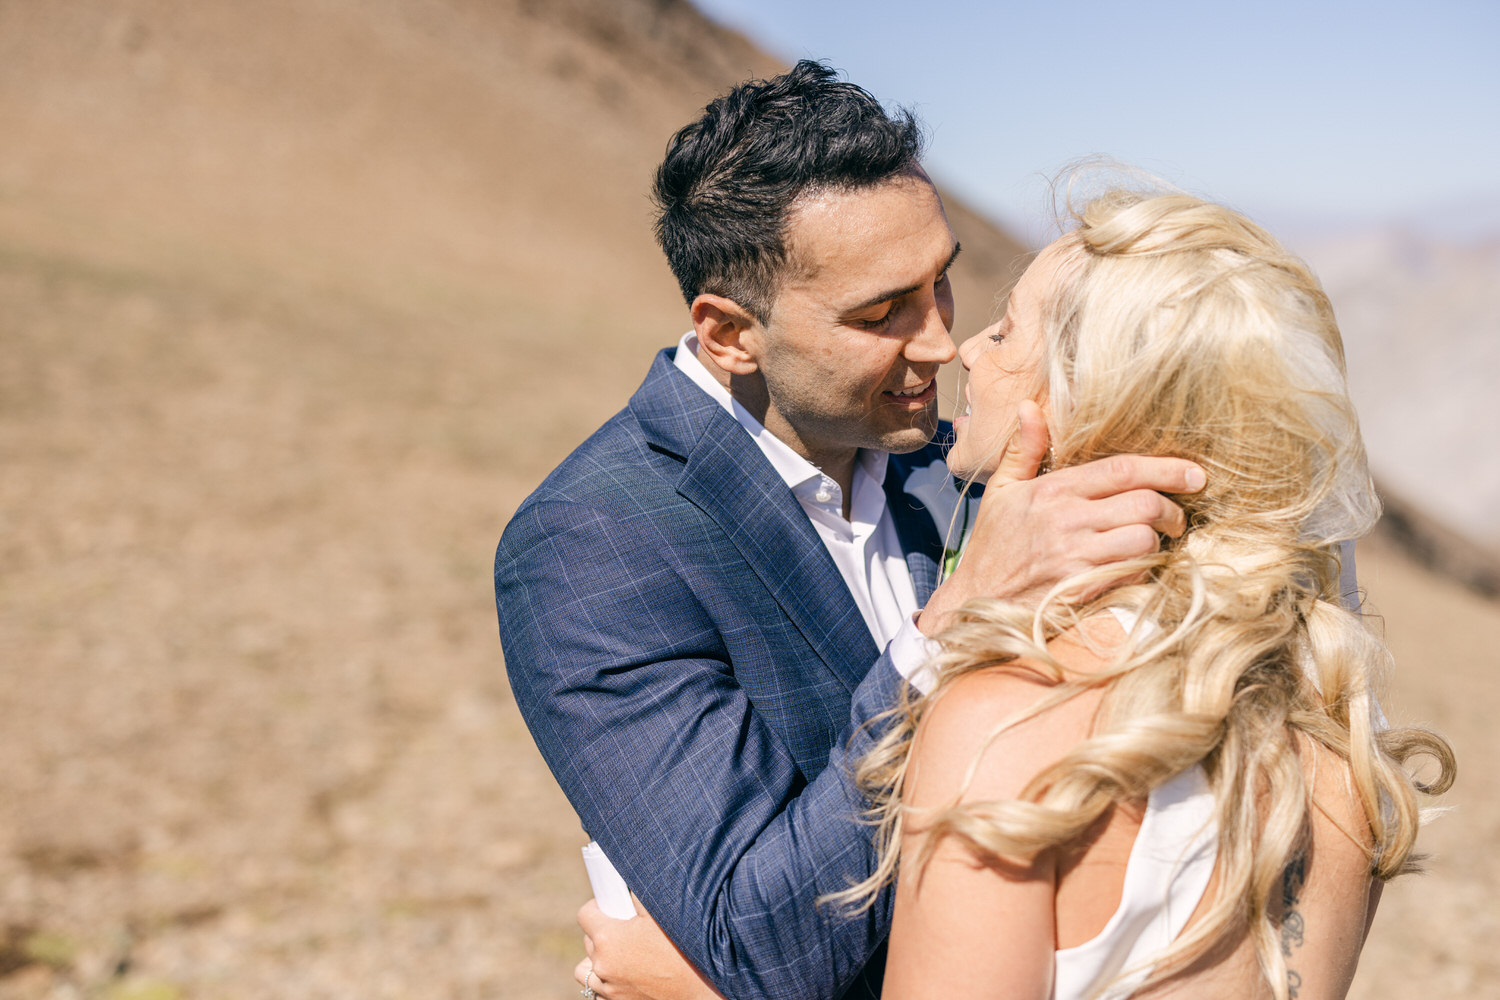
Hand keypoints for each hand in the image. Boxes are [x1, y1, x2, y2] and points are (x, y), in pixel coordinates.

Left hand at [574, 895, 724, 999]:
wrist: (698, 991)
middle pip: (588, 941)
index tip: (608, 906)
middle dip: (602, 932)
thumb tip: (628, 886)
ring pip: (585, 969)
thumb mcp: (661, 914)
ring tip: (618, 955)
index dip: (596, 906)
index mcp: (608, 938)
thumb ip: (638, 896)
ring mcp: (607, 989)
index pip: (584, 915)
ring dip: (597, 960)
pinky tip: (622, 975)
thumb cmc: (682, 951)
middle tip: (624, 928)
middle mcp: (602, 965)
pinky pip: (596, 991)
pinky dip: (604, 982)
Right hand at [919, 400, 1205, 634]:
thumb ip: (1022, 448)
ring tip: (1157, 542)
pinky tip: (1136, 566)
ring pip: (1143, 539)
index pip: (1121, 470)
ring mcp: (1074, 556)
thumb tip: (1029, 406)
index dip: (1166, 469)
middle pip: (1143, 503)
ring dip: (1158, 541)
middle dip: (1171, 509)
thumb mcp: (1001, 490)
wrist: (975, 599)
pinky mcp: (1080, 588)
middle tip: (1176, 517)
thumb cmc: (993, 544)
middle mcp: (1066, 520)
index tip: (1195, 474)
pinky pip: (1131, 573)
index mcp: (1052, 490)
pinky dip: (1143, 568)